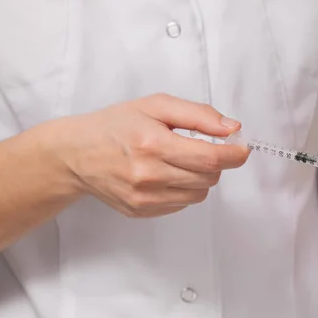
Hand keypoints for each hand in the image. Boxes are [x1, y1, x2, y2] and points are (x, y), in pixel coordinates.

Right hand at [52, 93, 249, 217]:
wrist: (76, 154)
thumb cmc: (116, 125)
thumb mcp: (156, 106)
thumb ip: (198, 115)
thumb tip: (232, 128)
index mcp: (153, 143)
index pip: (210, 158)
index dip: (234, 154)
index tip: (242, 149)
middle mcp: (149, 175)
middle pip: (208, 178)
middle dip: (215, 162)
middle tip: (202, 148)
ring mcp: (144, 198)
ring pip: (198, 195)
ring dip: (200, 178)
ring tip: (180, 161)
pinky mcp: (141, 211)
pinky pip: (181, 204)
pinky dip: (183, 190)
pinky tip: (165, 175)